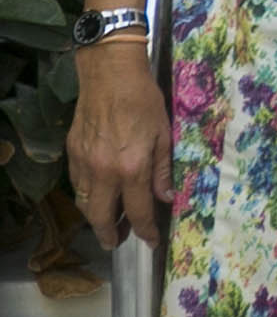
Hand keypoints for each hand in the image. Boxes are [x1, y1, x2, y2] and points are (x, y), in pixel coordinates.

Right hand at [64, 40, 169, 249]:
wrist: (110, 75)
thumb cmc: (144, 101)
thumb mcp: (164, 134)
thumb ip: (163, 169)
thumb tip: (166, 198)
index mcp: (131, 168)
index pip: (137, 211)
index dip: (144, 230)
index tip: (150, 241)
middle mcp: (103, 171)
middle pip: (100, 216)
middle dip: (108, 234)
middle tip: (117, 240)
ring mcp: (83, 163)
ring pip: (84, 203)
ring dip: (95, 216)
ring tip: (108, 220)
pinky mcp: (72, 153)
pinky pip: (77, 184)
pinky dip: (87, 195)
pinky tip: (98, 192)